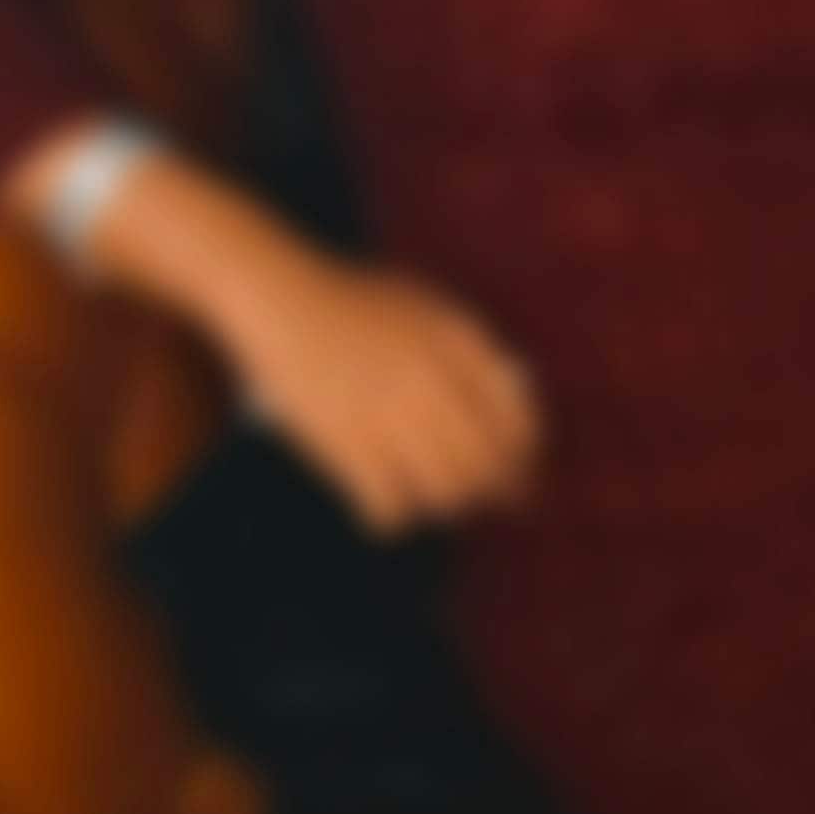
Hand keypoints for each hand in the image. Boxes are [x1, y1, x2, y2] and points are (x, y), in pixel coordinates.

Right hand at [212, 231, 549, 539]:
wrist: (286, 299)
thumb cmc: (359, 302)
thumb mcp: (428, 306)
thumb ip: (471, 350)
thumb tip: (514, 405)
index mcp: (457, 340)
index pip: (516, 414)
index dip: (529, 450)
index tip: (529, 466)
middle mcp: (430, 377)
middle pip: (486, 462)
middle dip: (503, 489)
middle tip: (504, 500)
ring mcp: (388, 411)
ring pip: (444, 491)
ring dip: (453, 503)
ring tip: (449, 501)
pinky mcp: (346, 443)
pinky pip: (391, 505)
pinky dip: (398, 514)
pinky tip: (396, 504)